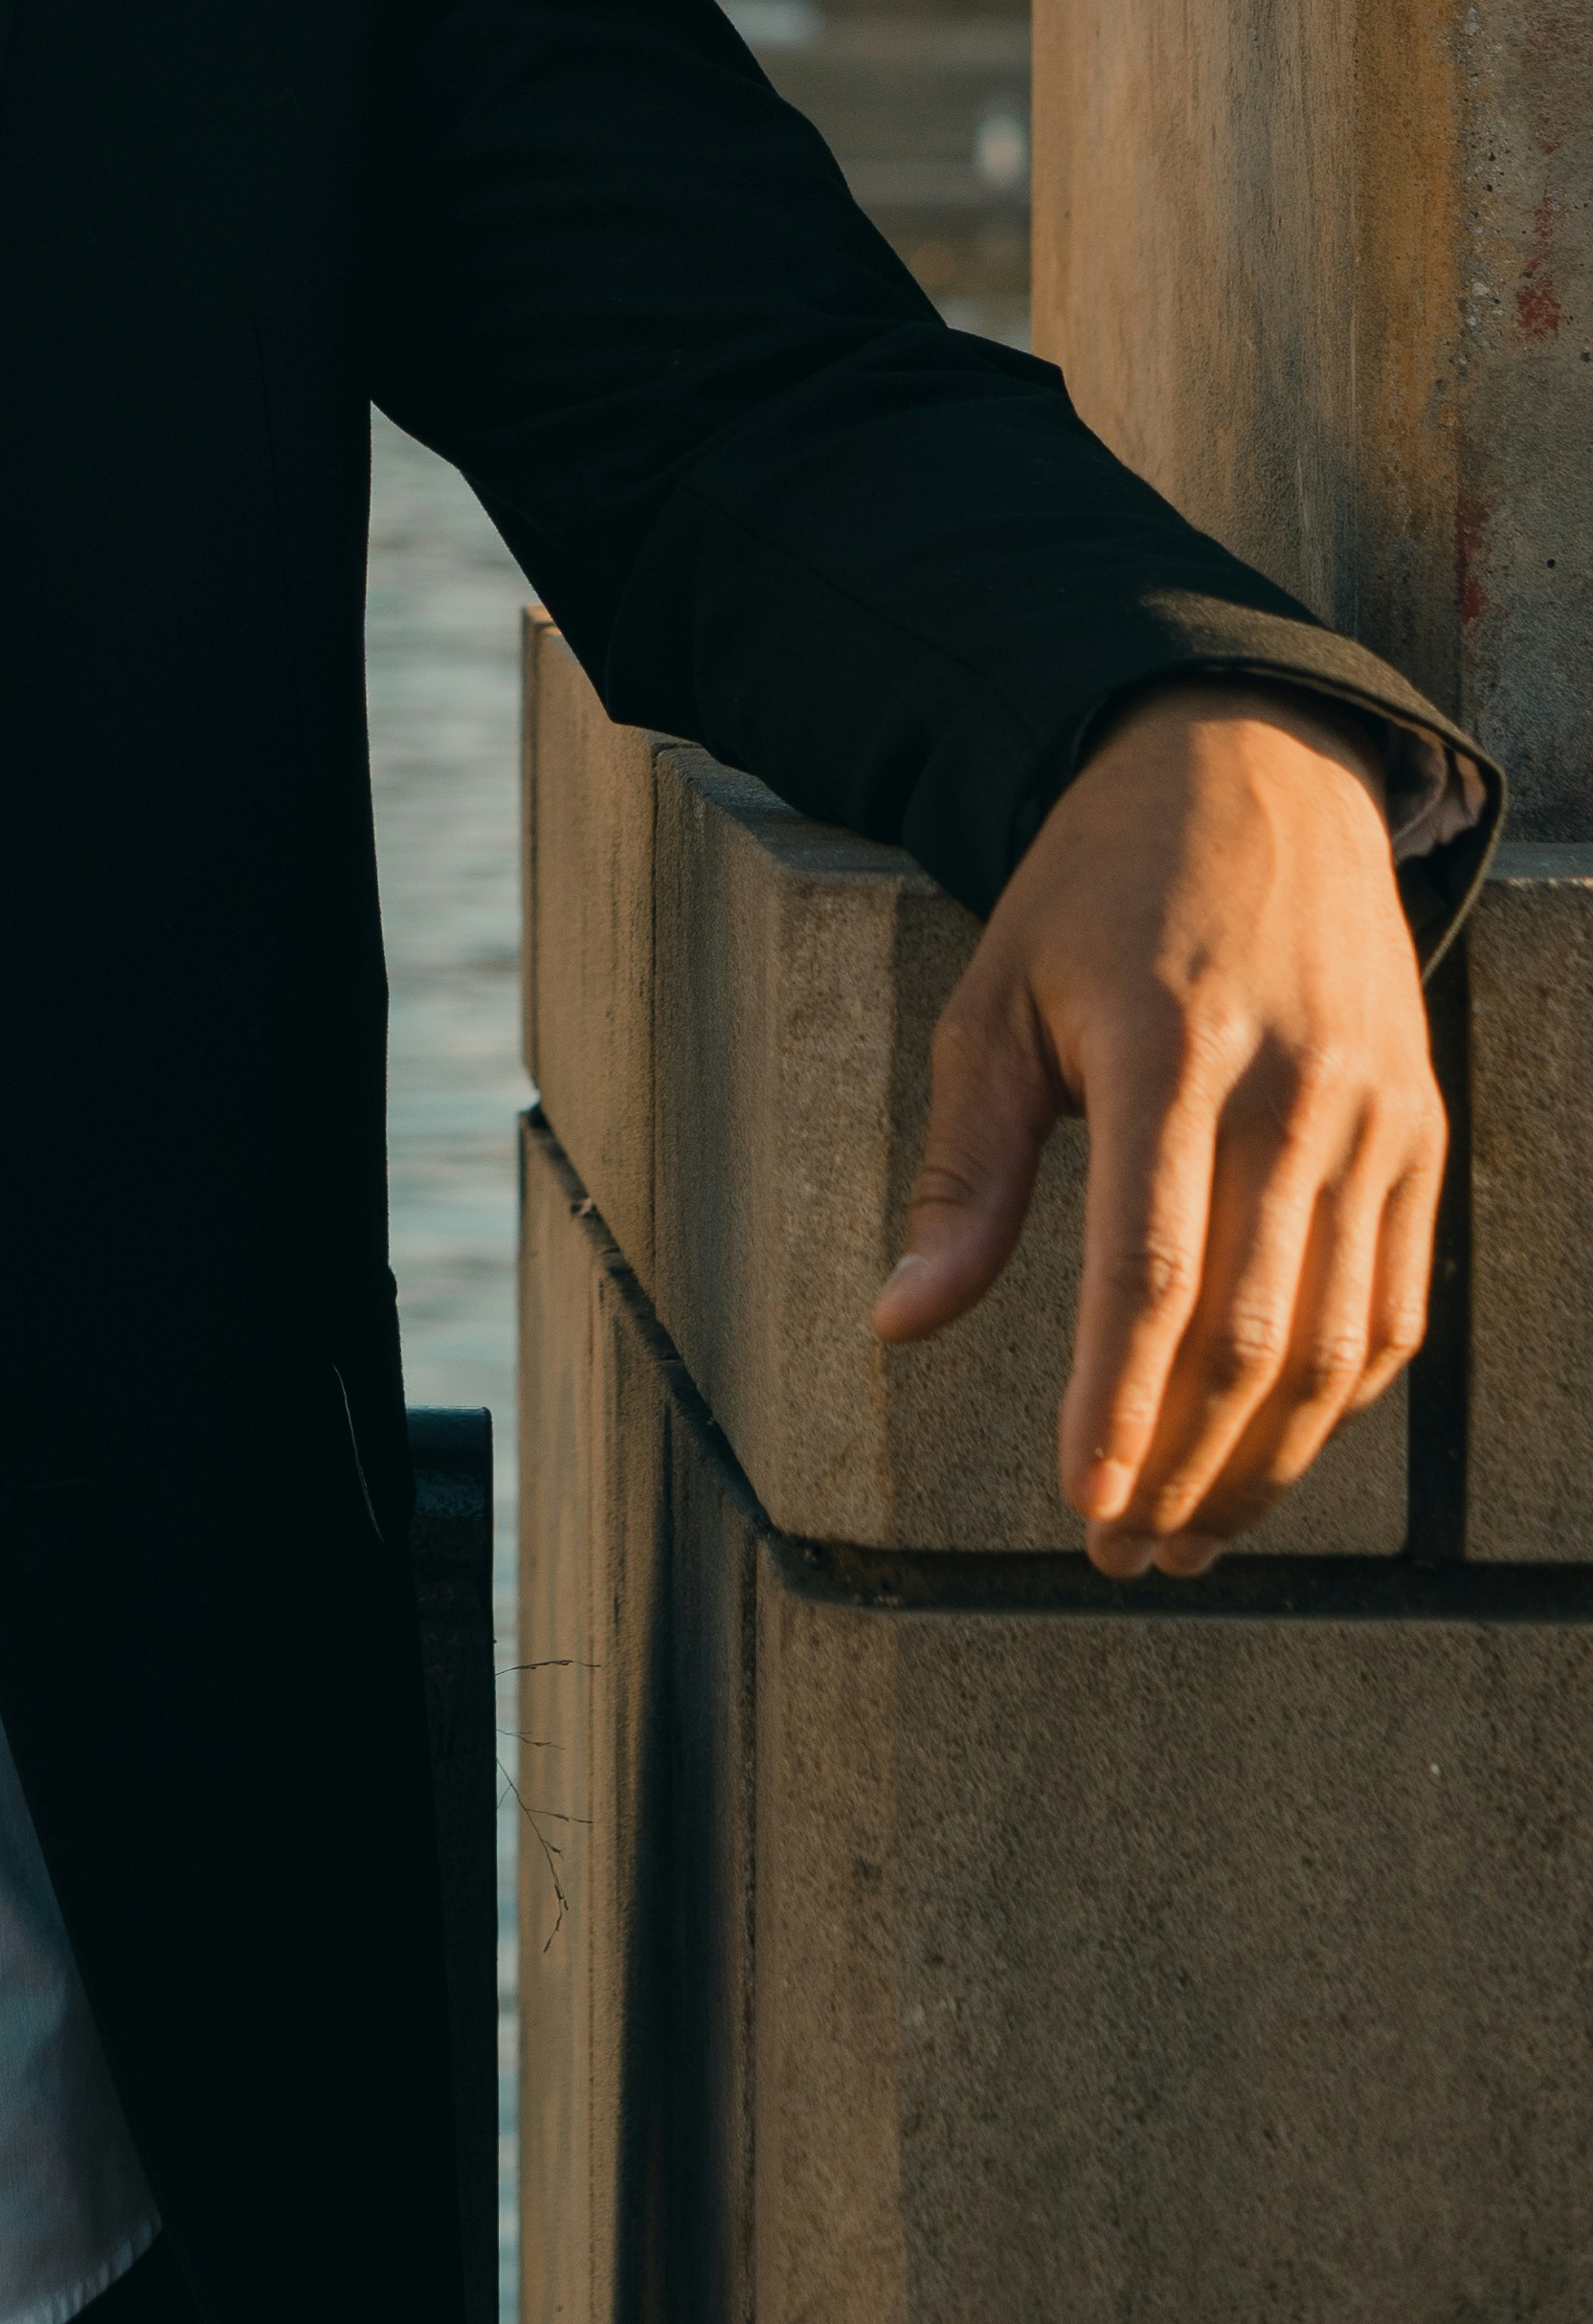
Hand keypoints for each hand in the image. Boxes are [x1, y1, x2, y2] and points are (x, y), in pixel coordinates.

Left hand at [869, 676, 1446, 1573]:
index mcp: (1167, 1045)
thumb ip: (963, 1169)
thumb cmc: (1099, 890)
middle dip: (1183, 1468)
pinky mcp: (1421, 1133)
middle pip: (1250, 1330)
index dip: (1118, 1405)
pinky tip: (1270, 1451)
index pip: (1151, 1268)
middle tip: (1120, 1554)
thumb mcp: (997, 995)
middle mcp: (1292, 1087)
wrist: (1258, 768)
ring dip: (1262, 1464)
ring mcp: (1374, 1115)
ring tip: (1187, 1539)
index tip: (1079, 1508)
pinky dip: (1338, 1401)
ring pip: (1334, 1343)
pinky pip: (1394, 1304)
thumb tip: (901, 1325)